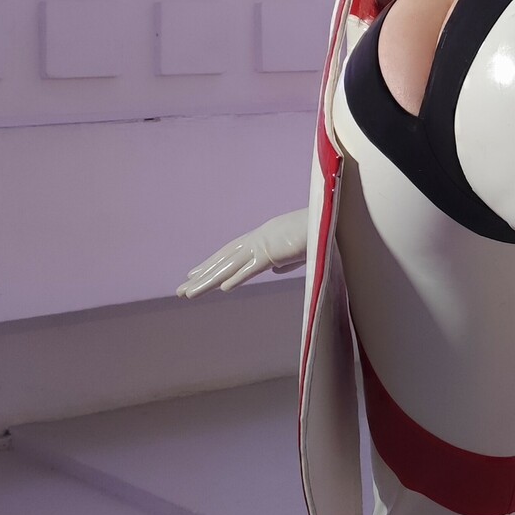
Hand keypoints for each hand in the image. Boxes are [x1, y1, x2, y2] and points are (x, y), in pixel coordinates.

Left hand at [176, 209, 308, 296]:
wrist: (332, 221)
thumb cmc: (320, 232)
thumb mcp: (301, 250)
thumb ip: (286, 262)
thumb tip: (275, 271)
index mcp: (263, 237)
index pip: (231, 253)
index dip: (213, 264)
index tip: (195, 274)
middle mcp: (258, 239)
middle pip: (224, 259)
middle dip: (202, 275)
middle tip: (182, 289)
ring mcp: (264, 245)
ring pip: (230, 266)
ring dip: (208, 280)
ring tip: (188, 294)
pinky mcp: (275, 251)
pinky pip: (252, 267)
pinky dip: (237, 277)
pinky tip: (223, 288)